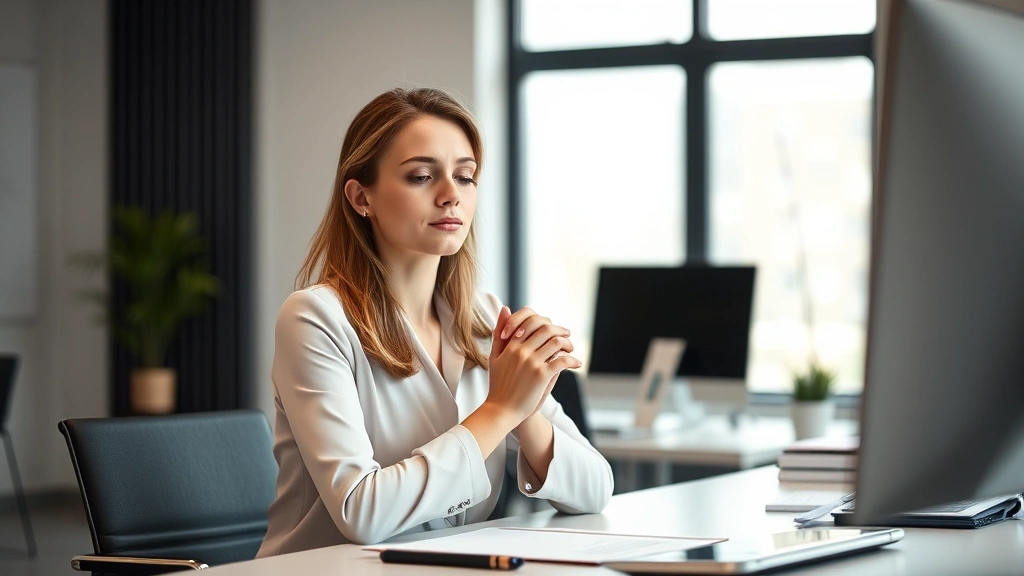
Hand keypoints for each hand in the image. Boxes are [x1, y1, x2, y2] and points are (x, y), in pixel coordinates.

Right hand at [484, 306, 581, 423]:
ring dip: (567, 344)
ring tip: (571, 349)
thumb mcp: (495, 356)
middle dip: (560, 330)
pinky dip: (572, 360)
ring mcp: (531, 362)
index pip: (531, 322)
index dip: (546, 323)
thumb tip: (505, 308)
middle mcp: (521, 351)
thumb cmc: (499, 385)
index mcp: (510, 345)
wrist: (501, 410)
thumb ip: (500, 332)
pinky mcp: (541, 375)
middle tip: (567, 335)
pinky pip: (561, 361)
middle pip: (546, 329)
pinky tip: (576, 364)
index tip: (555, 328)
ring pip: (555, 342)